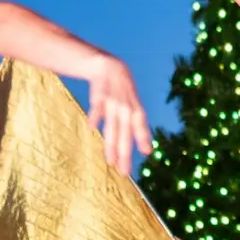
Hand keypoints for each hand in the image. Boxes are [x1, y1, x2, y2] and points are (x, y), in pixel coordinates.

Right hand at [87, 55, 151, 174]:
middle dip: (125, 154)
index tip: (147, 154)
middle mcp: (126, 108)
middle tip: (125, 171)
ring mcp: (113, 103)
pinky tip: (92, 127)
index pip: (140, 128)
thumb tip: (148, 151)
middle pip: (125, 134)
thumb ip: (138, 128)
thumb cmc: (124, 93)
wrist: (110, 68)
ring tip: (110, 161)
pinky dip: (95, 117)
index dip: (143, 139)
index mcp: (136, 110)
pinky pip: (97, 109)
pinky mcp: (99, 97)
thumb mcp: (135, 107)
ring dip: (111, 145)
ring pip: (112, 127)